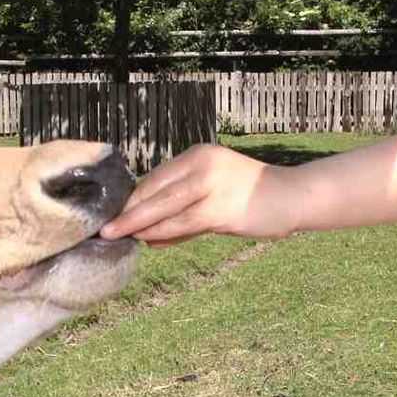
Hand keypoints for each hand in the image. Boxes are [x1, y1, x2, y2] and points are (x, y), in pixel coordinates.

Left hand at [98, 144, 296, 245]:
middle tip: (103, 228)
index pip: (156, 178)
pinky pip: (182, 222)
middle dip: (127, 211)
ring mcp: (211, 183)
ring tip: (116, 236)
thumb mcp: (215, 197)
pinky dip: (161, 232)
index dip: (132, 199)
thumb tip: (150, 235)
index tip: (112, 215)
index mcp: (198, 156)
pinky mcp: (220, 207)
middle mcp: (202, 163)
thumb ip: (184, 212)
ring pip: (164, 207)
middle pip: (154, 189)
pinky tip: (146, 240)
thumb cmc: (253, 199)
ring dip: (137, 224)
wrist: (294, 197)